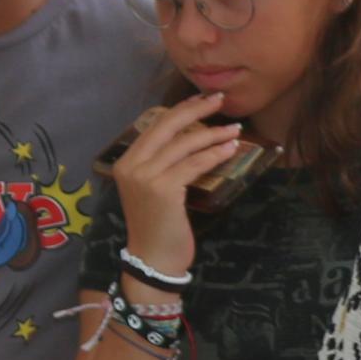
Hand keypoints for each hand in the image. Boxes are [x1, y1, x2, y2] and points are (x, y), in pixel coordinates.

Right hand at [109, 94, 251, 262]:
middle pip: (167, 126)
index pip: (155, 126)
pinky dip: (215, 154)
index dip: (180, 110)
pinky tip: (230, 149)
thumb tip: (190, 139)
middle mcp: (131, 165)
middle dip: (196, 109)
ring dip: (214, 134)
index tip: (201, 99)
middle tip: (220, 99)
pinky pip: (194, 164)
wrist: (153, 260)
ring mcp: (145, 176)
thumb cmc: (158, 227)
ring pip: (185, 144)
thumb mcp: (152, 190)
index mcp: (126, 162)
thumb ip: (161, 165)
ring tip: (235, 129)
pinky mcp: (163, 189)